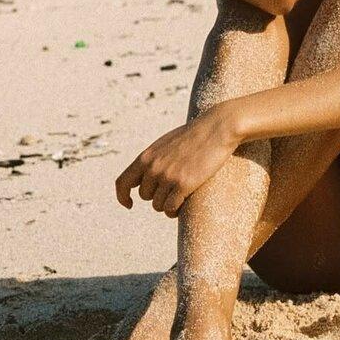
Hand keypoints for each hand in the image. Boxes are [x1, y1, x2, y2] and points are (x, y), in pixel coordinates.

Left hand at [115, 101, 243, 216]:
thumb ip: (153, 158)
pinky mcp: (184, 184)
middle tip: (172, 191)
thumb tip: (142, 176)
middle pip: (145, 195)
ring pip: (158, 205)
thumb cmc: (195, 135)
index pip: (122, 182)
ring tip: (180, 197)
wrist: (217, 128)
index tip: (129, 204)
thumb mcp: (166, 143)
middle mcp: (153, 167)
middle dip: (156, 196)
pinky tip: (183, 205)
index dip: (122, 196)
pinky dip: (175, 210)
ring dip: (167, 205)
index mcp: (146, 156)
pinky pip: (171, 208)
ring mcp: (168, 176)